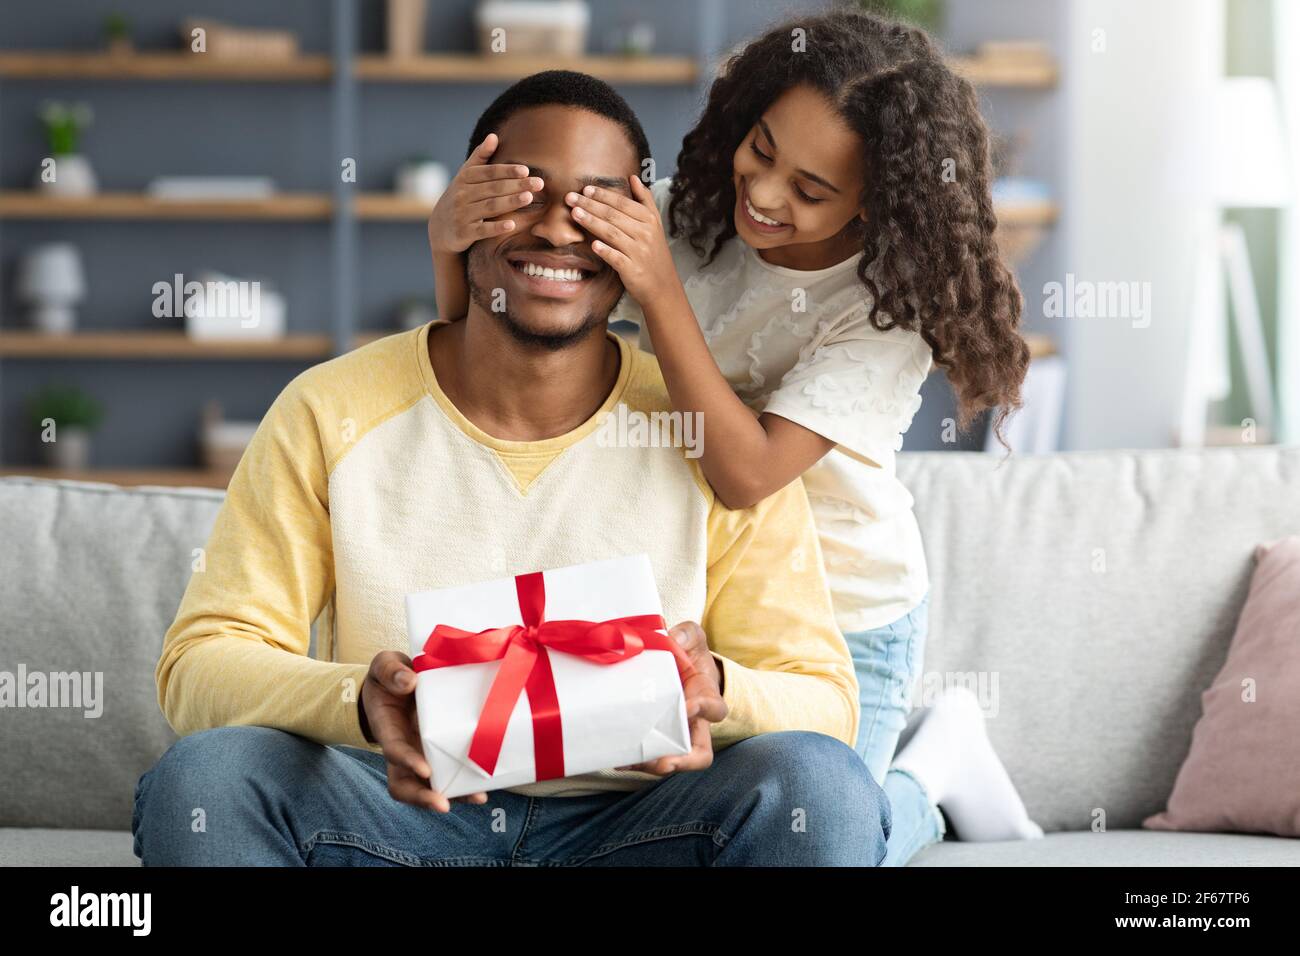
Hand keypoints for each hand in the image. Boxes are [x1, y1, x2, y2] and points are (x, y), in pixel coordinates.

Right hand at [361, 650, 488, 812]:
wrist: (399, 682)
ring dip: (453, 795)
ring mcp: (423, 753)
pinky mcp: (443, 750)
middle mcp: (405, 748)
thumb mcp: (384, 665)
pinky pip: (453, 770)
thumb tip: (409, 682)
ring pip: (432, 785)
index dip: (407, 762)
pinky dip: (468, 779)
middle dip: (423, 798)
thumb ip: (391, 671)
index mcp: (388, 728)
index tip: (424, 770)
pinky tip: (490, 780)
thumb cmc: (390, 676)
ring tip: (478, 797)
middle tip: (444, 805)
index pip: (394, 751)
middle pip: (406, 785)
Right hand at [426, 132, 543, 255]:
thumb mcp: (465, 176)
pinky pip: (482, 230)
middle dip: (516, 185)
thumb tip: (494, 136)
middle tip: (539, 184)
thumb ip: (480, 157)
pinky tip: (512, 225)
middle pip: (493, 188)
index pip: (489, 172)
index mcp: (464, 178)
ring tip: (529, 198)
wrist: (440, 228)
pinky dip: (496, 227)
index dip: (507, 171)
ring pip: (490, 206)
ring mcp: (462, 214)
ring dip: (510, 202)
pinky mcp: (464, 233)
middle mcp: (462, 194)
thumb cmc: (460, 198)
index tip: (526, 170)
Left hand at [565, 174, 680, 303]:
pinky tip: (592, 245)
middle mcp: (645, 234)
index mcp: (649, 220)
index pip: (622, 203)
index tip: (586, 189)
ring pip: (612, 233)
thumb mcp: (655, 224)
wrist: (663, 286)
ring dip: (592, 222)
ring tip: (574, 214)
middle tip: (571, 198)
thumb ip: (645, 200)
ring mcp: (639, 252)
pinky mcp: (633, 270)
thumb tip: (633, 177)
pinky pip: (616, 258)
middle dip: (590, 205)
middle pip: (613, 216)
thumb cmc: (654, 253)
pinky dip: (605, 251)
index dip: (603, 195)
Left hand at [616, 621, 726, 775]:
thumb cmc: (687, 654)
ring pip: (670, 761)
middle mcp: (693, 723)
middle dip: (681, 761)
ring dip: (650, 764)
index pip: (715, 709)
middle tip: (662, 762)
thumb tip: (673, 638)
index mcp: (706, 696)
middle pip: (698, 754)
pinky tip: (616, 757)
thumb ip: (687, 634)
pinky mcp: (653, 738)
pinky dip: (632, 759)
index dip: (704, 710)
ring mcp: (672, 734)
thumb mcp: (691, 638)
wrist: (675, 665)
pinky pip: (647, 756)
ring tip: (629, 760)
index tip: (687, 707)